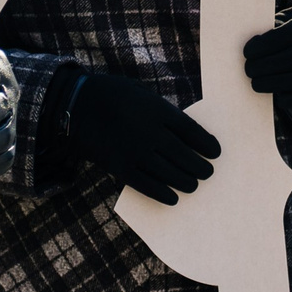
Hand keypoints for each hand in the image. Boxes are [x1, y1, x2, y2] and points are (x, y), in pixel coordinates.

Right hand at [49, 65, 219, 204]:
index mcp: (158, 110)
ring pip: (170, 173)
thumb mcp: (143, 95)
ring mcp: (135, 151)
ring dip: (186, 181)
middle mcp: (150, 132)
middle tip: (208, 172)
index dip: (208, 145)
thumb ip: (164, 113)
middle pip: (185, 156)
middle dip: (200, 167)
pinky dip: (163, 193)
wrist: (76, 105)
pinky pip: (147, 185)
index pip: (193, 132)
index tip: (216, 152)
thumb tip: (188, 135)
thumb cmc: (114, 96)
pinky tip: (173, 197)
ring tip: (193, 184)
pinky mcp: (120, 167)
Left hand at [242, 2, 291, 112]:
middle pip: (289, 59)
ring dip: (270, 83)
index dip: (262, 45)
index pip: (285, 35)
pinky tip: (275, 92)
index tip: (247, 52)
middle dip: (263, 66)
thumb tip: (253, 44)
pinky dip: (286, 98)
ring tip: (256, 83)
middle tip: (248, 69)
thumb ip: (276, 24)